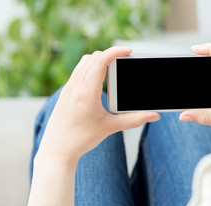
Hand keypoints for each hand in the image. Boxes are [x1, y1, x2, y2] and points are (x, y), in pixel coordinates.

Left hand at [36, 46, 159, 164]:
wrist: (57, 149)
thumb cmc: (81, 139)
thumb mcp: (110, 127)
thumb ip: (134, 120)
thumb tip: (153, 116)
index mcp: (87, 91)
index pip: (101, 60)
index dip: (116, 51)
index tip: (128, 51)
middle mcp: (75, 86)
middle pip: (93, 57)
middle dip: (109, 54)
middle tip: (123, 60)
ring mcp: (68, 88)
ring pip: (83, 63)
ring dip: (98, 60)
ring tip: (112, 67)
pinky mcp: (65, 93)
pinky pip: (77, 71)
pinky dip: (89, 68)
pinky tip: (97, 80)